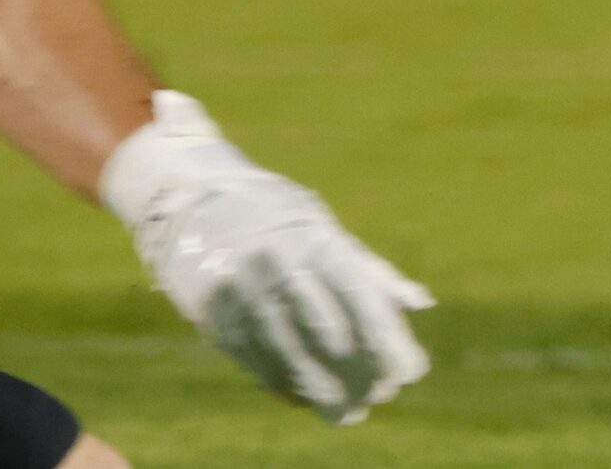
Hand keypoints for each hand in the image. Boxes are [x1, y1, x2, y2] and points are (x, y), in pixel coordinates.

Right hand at [102, 92, 434, 422]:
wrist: (189, 198)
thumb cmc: (274, 215)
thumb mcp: (322, 228)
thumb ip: (370, 270)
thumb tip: (421, 302)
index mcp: (315, 239)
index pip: (361, 299)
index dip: (389, 341)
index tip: (412, 373)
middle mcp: (279, 266)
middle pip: (329, 335)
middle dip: (360, 373)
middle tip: (381, 397)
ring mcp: (243, 293)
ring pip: (291, 357)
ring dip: (323, 391)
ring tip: (348, 412)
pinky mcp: (214, 317)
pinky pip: (256, 362)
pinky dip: (285, 385)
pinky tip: (305, 398)